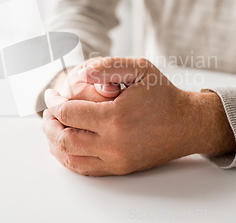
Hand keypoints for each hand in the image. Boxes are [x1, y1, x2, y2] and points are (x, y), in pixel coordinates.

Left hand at [42, 57, 235, 175]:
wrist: (187, 124)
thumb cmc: (164, 95)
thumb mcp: (140, 69)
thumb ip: (108, 66)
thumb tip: (80, 71)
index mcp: (116, 118)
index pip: (68, 113)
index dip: (53, 103)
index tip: (50, 95)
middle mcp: (114, 144)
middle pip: (64, 139)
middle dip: (49, 125)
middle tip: (48, 113)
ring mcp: (116, 160)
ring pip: (71, 158)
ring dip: (55, 142)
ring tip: (53, 128)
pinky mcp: (120, 169)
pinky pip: (85, 169)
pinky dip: (68, 158)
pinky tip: (66, 145)